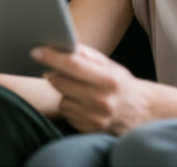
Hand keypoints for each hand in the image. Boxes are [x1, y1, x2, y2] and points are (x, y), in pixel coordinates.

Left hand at [33, 44, 153, 134]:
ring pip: (62, 99)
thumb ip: (88, 55)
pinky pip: (67, 113)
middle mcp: (102, 101)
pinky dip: (70, 106)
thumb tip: (65, 46)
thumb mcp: (110, 66)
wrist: (139, 112)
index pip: (73, 65)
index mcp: (109, 80)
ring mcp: (95, 118)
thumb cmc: (120, 84)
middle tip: (55, 68)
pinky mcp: (89, 130)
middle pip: (61, 83)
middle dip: (53, 73)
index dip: (52, 57)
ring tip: (79, 89)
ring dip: (64, 92)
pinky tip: (82, 103)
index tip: (36, 51)